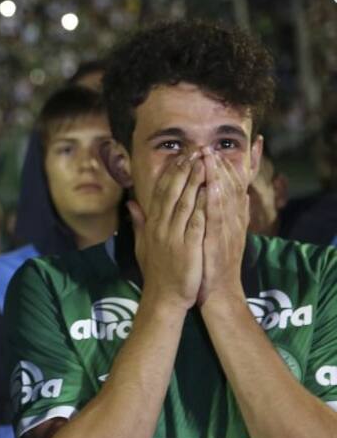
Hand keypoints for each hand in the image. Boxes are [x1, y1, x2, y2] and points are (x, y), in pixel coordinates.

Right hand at [130, 150, 205, 311]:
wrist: (165, 297)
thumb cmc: (157, 272)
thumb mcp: (143, 245)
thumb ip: (139, 222)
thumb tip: (131, 203)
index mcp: (153, 225)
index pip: (161, 193)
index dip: (171, 173)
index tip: (181, 157)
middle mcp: (161, 227)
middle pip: (172, 193)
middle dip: (184, 170)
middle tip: (194, 151)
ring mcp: (174, 236)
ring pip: (185, 202)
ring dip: (195, 181)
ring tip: (204, 162)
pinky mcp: (188, 245)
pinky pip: (196, 220)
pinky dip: (203, 203)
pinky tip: (212, 189)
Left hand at [198, 146, 249, 306]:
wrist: (215, 291)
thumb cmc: (209, 263)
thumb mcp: (210, 235)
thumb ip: (209, 213)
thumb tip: (208, 194)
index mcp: (225, 219)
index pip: (222, 188)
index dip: (216, 169)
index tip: (207, 151)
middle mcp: (229, 221)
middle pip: (225, 188)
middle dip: (217, 167)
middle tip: (208, 147)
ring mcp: (225, 230)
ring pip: (222, 198)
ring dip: (217, 177)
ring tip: (209, 157)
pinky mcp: (218, 240)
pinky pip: (217, 217)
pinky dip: (214, 200)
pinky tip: (209, 185)